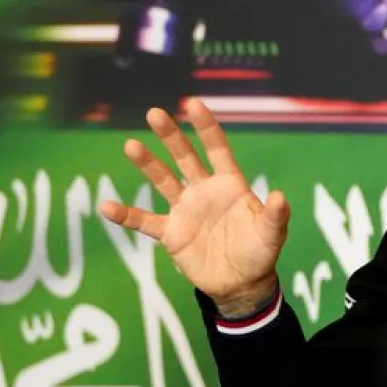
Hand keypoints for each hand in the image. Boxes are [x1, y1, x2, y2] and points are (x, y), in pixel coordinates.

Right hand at [99, 98, 289, 315]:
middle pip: (184, 157)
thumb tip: (280, 197)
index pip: (216, 148)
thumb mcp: (272, 234)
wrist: (241, 283)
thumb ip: (275, 215)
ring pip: (162, 180)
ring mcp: (185, 210)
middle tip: (154, 113)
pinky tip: (106, 207)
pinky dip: (126, 215)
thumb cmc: (259, 253)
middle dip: (171, 136)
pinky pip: (144, 221)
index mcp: (229, 184)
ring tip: (130, 145)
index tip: (193, 103)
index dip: (205, 127)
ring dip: (147, 164)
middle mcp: (203, 190)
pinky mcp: (171, 232)